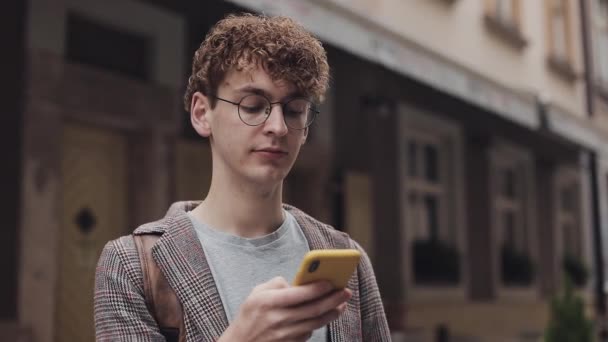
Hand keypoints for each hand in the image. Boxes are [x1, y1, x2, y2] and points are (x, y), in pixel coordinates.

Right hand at [219, 276, 351, 341]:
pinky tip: (326, 316)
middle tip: (345, 291)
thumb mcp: (256, 294)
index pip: (299, 294)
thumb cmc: (249, 316)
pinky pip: (309, 333)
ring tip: (341, 304)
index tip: (331, 281)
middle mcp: (278, 319)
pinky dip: (319, 324)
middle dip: (333, 299)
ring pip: (315, 323)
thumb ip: (276, 284)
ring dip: (332, 313)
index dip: (317, 288)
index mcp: (269, 302)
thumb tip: (298, 283)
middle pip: (313, 309)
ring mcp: (285, 335)